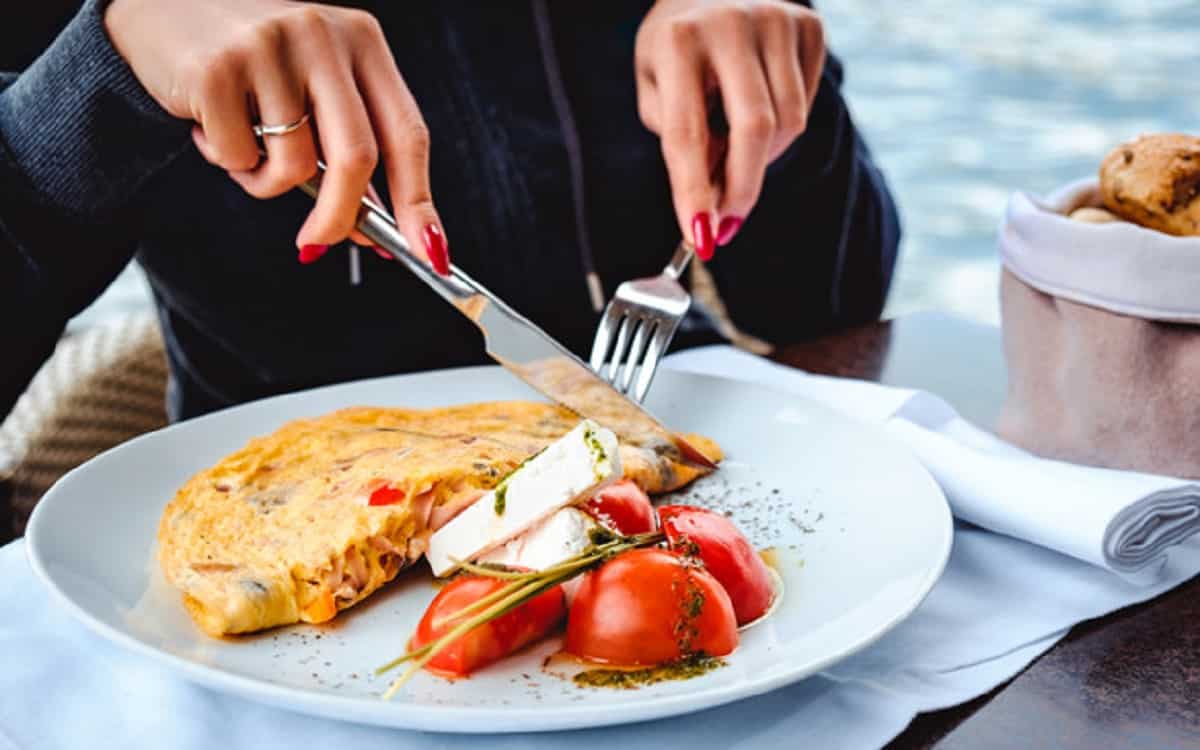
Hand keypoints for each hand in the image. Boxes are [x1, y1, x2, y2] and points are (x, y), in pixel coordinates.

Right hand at [104, 0, 448, 272]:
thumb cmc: (251, 58)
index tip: (431, 252)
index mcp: (362, 41)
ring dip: (265, 182)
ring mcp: (270, 48)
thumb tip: (376, 228)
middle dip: (342, 218)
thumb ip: (346, 146)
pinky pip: (238, 157)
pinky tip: (206, 122)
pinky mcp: (217, 69)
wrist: (158, 3)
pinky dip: (226, 160)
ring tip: (242, 145)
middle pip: (357, 159)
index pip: (407, 134)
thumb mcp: (314, 86)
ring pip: (292, 166)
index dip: (419, 201)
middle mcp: (323, 37)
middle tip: (318, 245)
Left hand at [635, 0, 824, 258]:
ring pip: (788, 124)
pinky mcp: (810, 26)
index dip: (694, 191)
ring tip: (733, 152)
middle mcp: (731, 24)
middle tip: (728, 225)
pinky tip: (757, 111)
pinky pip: (807, 104)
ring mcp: (778, 20)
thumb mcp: (656, 89)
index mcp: (679, 41)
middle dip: (742, 189)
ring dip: (761, 159)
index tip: (701, 236)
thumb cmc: (675, 50)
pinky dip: (782, 128)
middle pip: (755, 130)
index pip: (689, 132)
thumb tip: (716, 197)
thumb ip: (680, 141)